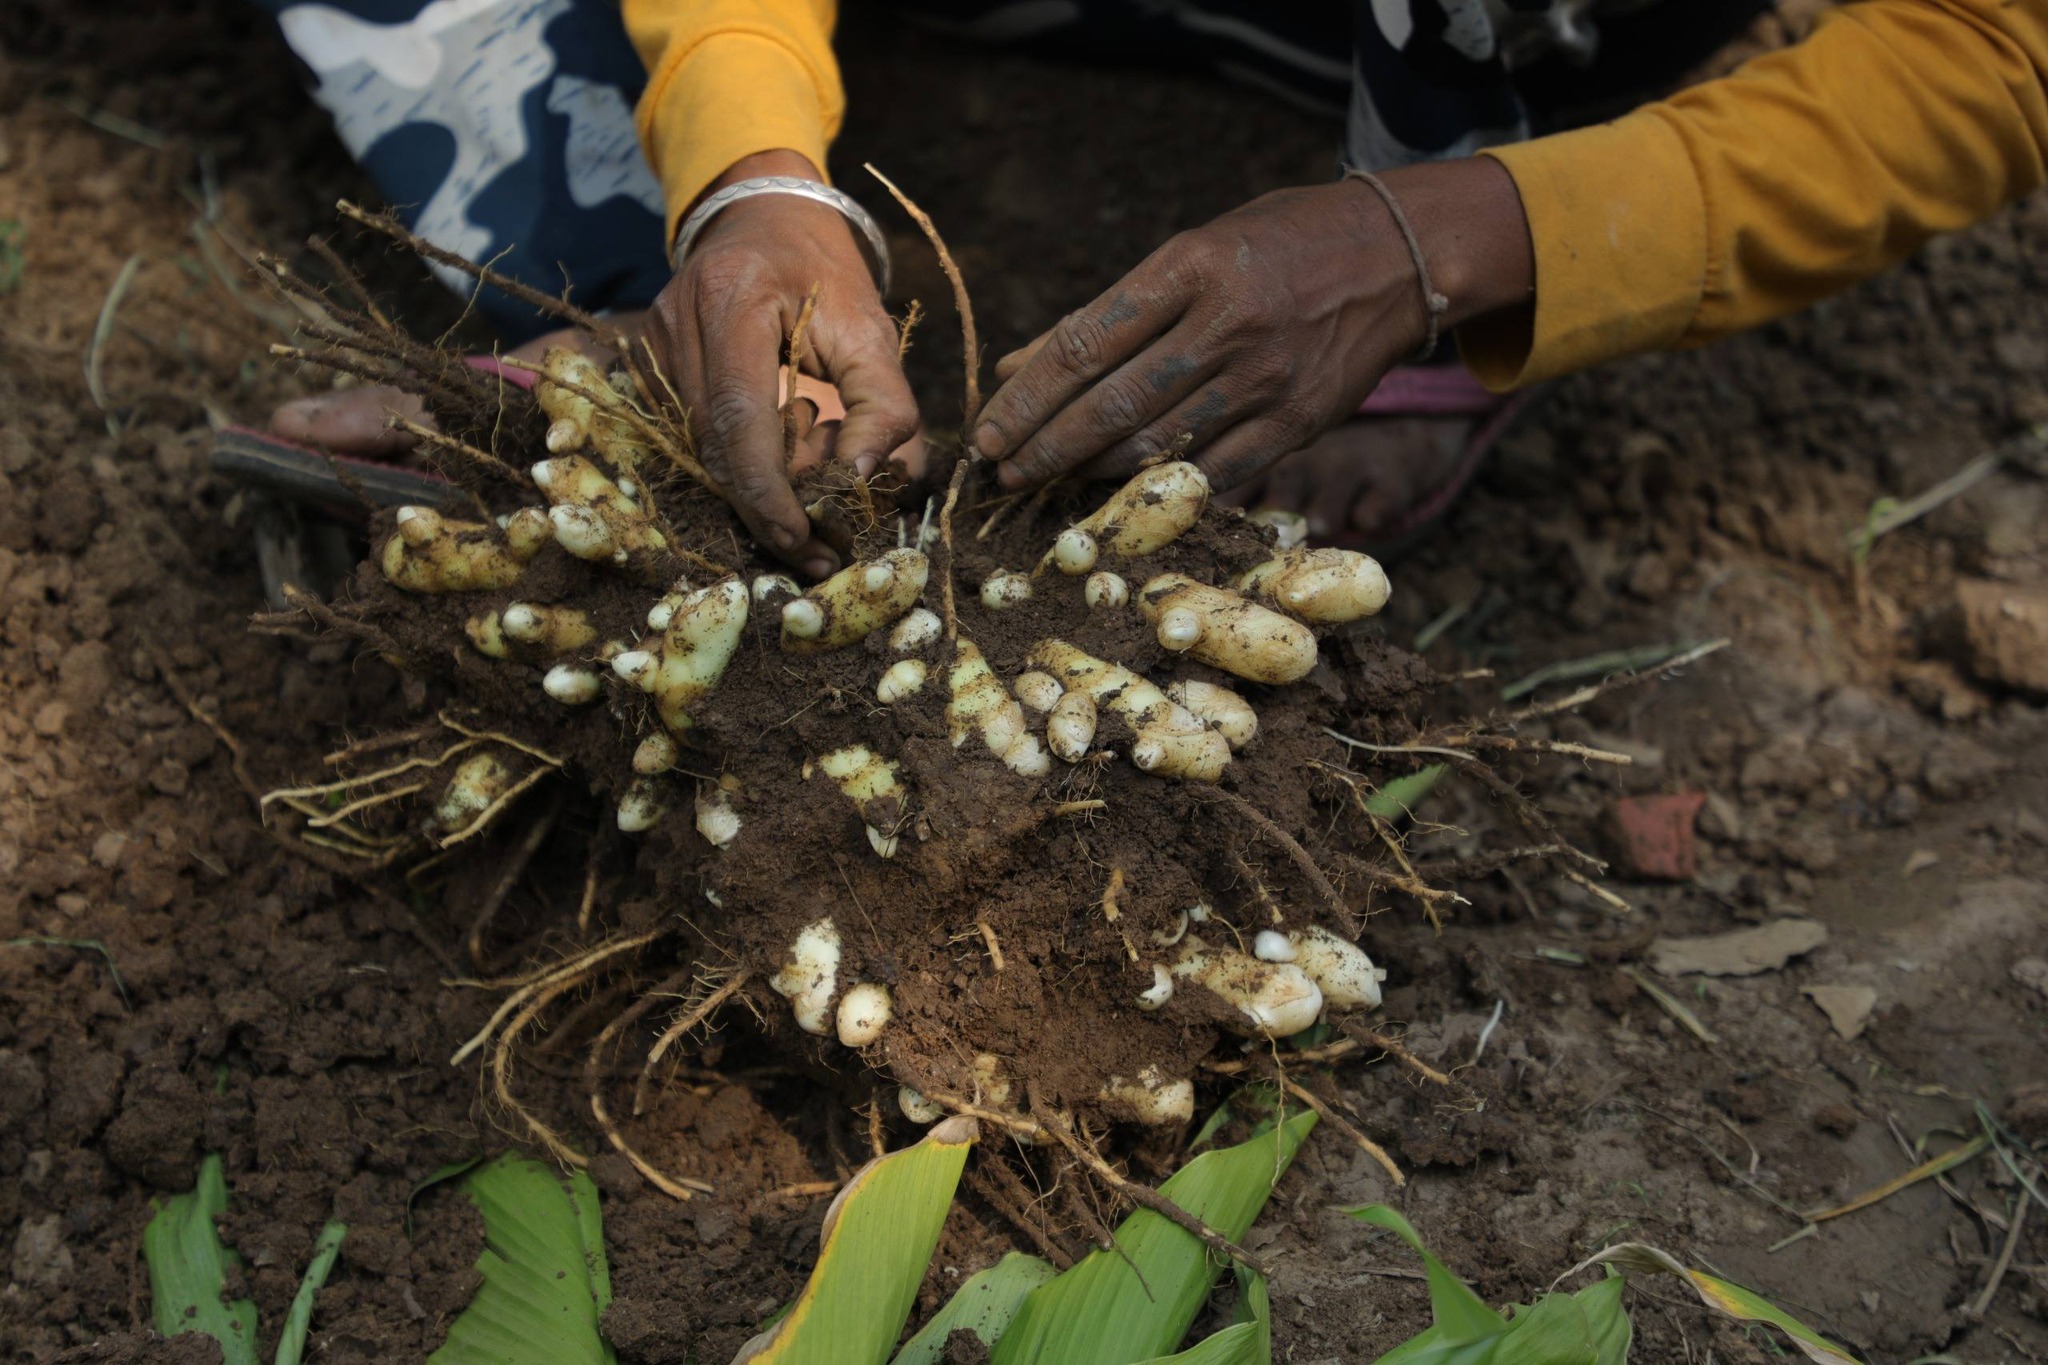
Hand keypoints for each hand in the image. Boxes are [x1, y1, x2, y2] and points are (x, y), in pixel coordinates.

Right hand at [648, 151, 920, 578]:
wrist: (765, 214)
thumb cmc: (825, 271)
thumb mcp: (872, 327)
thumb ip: (886, 405)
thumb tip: (866, 480)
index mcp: (733, 299)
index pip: (739, 417)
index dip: (767, 492)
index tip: (802, 538)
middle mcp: (680, 320)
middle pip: (715, 445)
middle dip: (769, 506)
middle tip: (821, 546)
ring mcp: (657, 340)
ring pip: (704, 448)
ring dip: (760, 485)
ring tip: (816, 492)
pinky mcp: (652, 359)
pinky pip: (699, 432)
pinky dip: (744, 461)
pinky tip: (784, 460)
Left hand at [969, 157, 1532, 492]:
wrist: (1401, 255)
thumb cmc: (1278, 244)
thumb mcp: (1192, 251)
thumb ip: (1110, 312)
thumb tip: (1021, 365)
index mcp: (1191, 266)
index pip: (1084, 344)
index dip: (1026, 398)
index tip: (987, 432)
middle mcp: (1227, 323)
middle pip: (1110, 404)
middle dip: (1044, 448)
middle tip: (1001, 474)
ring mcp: (1266, 378)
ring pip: (1154, 446)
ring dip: (1090, 475)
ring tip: (1050, 483)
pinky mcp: (1299, 423)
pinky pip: (1213, 472)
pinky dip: (1159, 488)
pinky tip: (1120, 497)